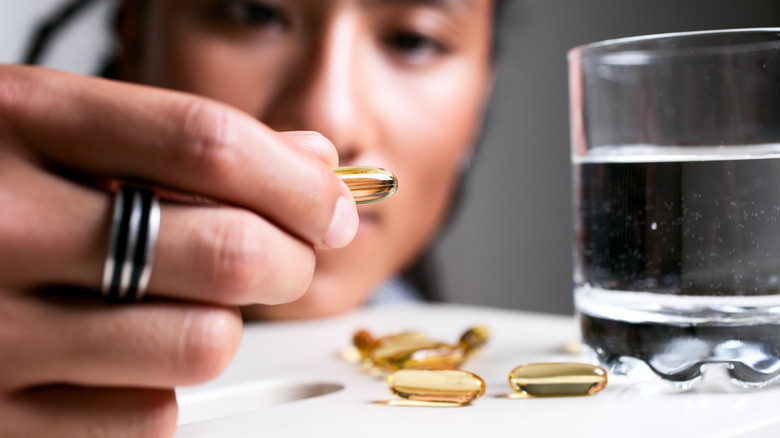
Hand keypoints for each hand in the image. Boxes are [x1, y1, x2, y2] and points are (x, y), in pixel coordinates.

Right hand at [0, 65, 357, 436]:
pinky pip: (150, 416)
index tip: (334, 205)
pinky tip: (125, 354)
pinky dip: (163, 388)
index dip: (298, 179)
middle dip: (289, 259)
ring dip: (226, 326)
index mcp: (16, 121)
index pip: (207, 142)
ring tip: (191, 304)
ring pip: (203, 343)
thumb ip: (182, 140)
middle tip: (284, 257)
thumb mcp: (54, 130)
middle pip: (225, 250)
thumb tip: (312, 157)